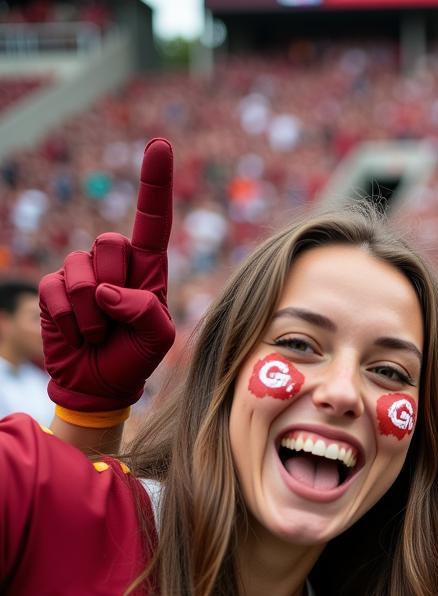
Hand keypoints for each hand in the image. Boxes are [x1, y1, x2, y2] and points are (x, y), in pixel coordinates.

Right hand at [40, 138, 175, 413]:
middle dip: (114, 286)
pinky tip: (78, 334)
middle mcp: (115, 263)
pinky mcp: (53, 288)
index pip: (153, 220)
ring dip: (92, 314)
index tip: (161, 145)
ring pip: (80, 271)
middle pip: (110, 243)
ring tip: (100, 333)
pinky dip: (69, 321)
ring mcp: (81, 273)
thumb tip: (107, 289)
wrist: (99, 384)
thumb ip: (146, 312)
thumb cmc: (135, 358)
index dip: (155, 182)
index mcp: (148, 269)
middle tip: (118, 320)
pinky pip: (55, 292)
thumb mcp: (158, 340)